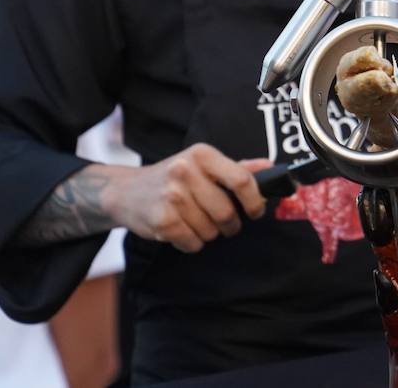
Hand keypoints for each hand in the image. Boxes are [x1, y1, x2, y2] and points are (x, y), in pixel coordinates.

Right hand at [105, 143, 270, 252]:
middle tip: (221, 222)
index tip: (255, 211)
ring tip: (193, 220)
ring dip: (207, 233)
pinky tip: (180, 229)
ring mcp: (172, 196)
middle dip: (229, 225)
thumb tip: (271, 168)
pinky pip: (193, 243)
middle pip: (227, 212)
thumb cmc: (172, 178)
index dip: (254, 201)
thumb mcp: (202, 164)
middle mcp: (185, 171)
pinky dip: (191, 242)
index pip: (241, 179)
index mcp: (201, 154)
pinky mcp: (162, 220)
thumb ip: (237, 168)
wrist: (126, 191)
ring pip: (211, 231)